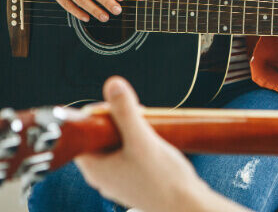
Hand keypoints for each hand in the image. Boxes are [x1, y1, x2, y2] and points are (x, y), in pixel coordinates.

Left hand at [75, 77, 245, 211]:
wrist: (187, 205)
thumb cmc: (164, 181)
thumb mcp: (143, 140)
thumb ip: (126, 112)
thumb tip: (112, 85)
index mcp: (94, 167)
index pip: (84, 131)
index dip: (101, 114)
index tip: (120, 107)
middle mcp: (103, 175)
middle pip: (102, 136)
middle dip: (121, 121)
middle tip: (139, 115)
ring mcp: (119, 179)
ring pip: (118, 145)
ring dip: (133, 132)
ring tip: (150, 128)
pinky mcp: (134, 180)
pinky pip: (130, 155)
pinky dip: (141, 144)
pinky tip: (156, 142)